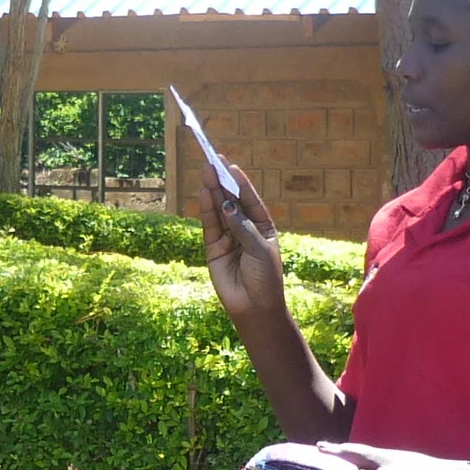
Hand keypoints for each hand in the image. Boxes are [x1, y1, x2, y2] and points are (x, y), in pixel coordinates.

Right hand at [194, 162, 287, 324]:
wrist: (254, 308)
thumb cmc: (265, 279)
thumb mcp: (259, 249)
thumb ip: (242, 226)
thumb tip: (227, 204)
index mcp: (263, 227)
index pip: (251, 200)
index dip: (241, 183)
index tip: (231, 166)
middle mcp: (244, 229)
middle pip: (232, 201)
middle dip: (223, 182)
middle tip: (213, 161)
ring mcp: (228, 238)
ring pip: (218, 210)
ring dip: (212, 191)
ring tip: (206, 171)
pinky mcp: (213, 248)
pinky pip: (209, 225)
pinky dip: (206, 210)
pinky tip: (204, 194)